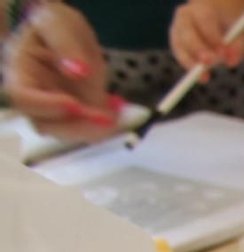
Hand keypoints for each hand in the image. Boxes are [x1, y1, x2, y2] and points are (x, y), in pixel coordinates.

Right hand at [3, 1, 118, 138]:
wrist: (65, 33)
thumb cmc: (53, 23)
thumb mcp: (57, 23)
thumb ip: (65, 45)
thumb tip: (78, 71)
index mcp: (21, 72)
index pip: (24, 98)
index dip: (47, 106)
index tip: (75, 104)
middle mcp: (35, 96)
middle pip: (47, 125)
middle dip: (78, 126)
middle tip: (107, 118)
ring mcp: (56, 109)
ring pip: (70, 132)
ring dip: (97, 128)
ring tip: (117, 106)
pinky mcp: (78, 114)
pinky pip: (90, 126)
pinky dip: (108, 121)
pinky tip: (119, 104)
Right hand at [169, 0, 243, 70]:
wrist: (216, 15)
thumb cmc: (229, 24)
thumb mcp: (239, 33)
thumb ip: (237, 47)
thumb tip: (231, 63)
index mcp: (202, 7)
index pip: (205, 20)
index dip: (213, 37)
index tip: (223, 53)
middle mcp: (185, 16)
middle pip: (187, 32)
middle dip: (198, 49)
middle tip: (209, 63)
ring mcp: (177, 28)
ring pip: (179, 45)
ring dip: (191, 62)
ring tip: (204, 77)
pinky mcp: (176, 41)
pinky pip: (180, 54)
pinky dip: (190, 66)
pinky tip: (202, 77)